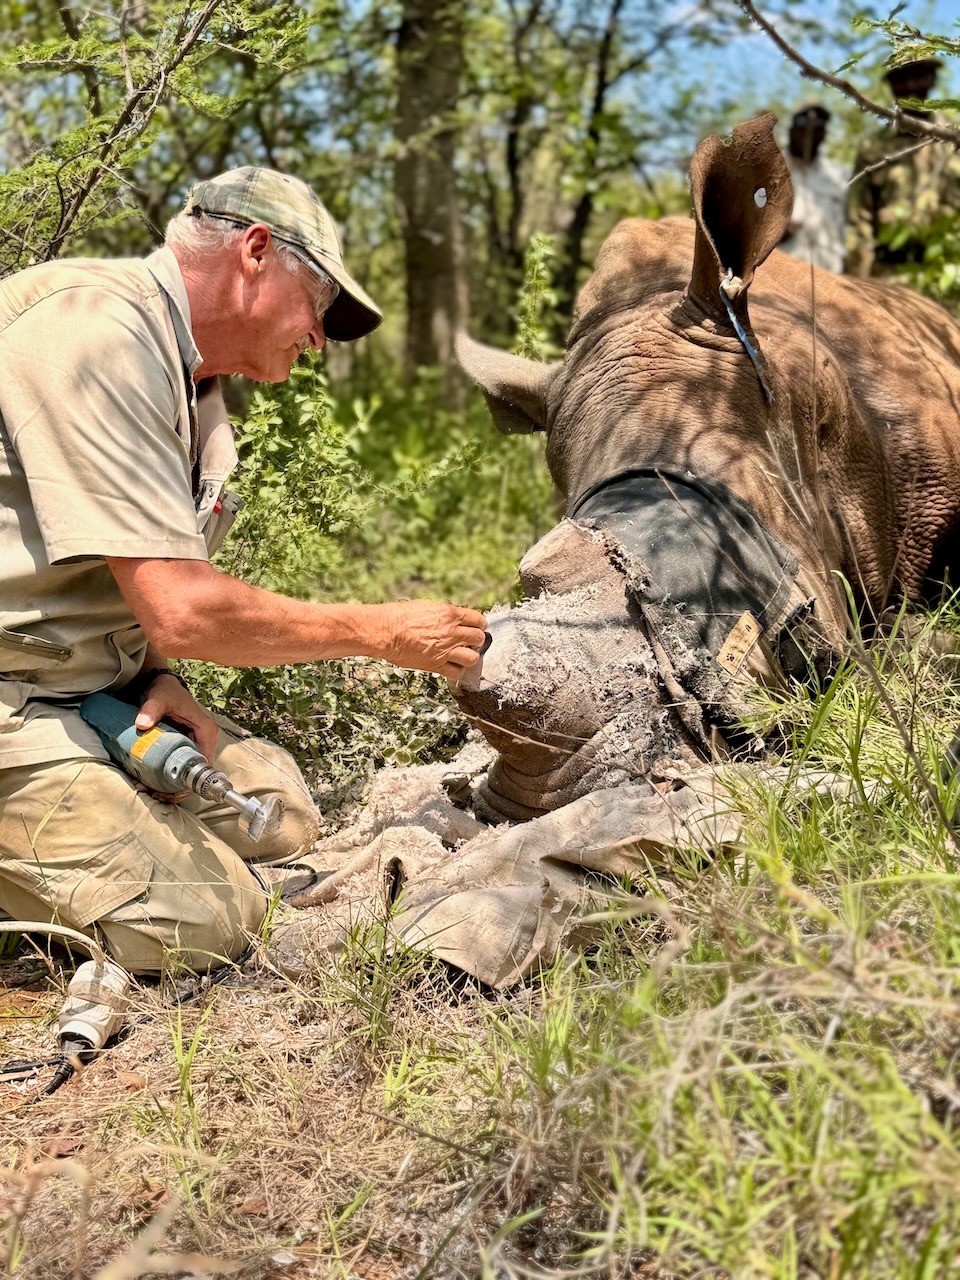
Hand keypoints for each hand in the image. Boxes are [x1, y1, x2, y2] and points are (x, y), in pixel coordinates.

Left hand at [135, 674, 219, 803]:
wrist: (159, 685)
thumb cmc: (165, 691)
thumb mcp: (159, 699)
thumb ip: (152, 710)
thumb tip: (142, 724)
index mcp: (206, 731)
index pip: (205, 763)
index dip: (189, 780)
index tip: (170, 789)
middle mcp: (203, 741)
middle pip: (194, 772)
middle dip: (175, 787)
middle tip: (155, 793)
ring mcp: (192, 746)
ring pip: (184, 772)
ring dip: (168, 785)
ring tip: (147, 790)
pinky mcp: (181, 748)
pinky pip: (175, 766)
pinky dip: (163, 776)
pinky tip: (146, 782)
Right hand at [377, 601, 487, 680]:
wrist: (386, 631)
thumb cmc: (400, 616)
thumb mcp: (427, 607)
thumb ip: (444, 614)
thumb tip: (452, 619)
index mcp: (450, 614)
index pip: (478, 620)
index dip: (479, 624)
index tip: (477, 627)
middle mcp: (451, 632)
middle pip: (479, 638)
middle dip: (476, 640)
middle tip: (470, 642)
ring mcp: (445, 650)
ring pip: (472, 658)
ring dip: (470, 656)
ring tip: (463, 655)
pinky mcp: (436, 665)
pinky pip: (456, 673)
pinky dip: (457, 671)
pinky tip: (452, 667)